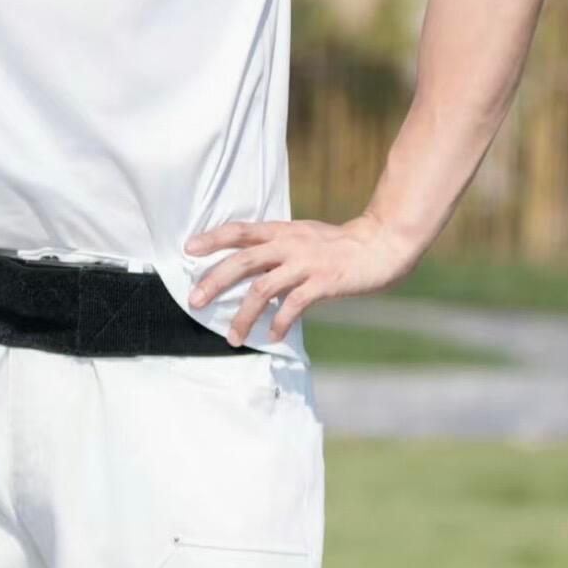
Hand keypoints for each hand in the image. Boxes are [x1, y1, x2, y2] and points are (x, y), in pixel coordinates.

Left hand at [184, 213, 418, 344]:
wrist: (379, 245)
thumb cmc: (337, 244)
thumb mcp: (302, 236)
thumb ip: (276, 247)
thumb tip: (246, 265)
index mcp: (281, 230)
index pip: (240, 230)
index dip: (213, 238)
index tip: (188, 248)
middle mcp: (289, 244)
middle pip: (243, 261)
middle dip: (215, 281)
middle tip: (195, 301)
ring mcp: (306, 264)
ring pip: (264, 288)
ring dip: (244, 314)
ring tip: (231, 336)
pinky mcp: (324, 283)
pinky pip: (294, 305)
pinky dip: (279, 322)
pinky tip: (271, 336)